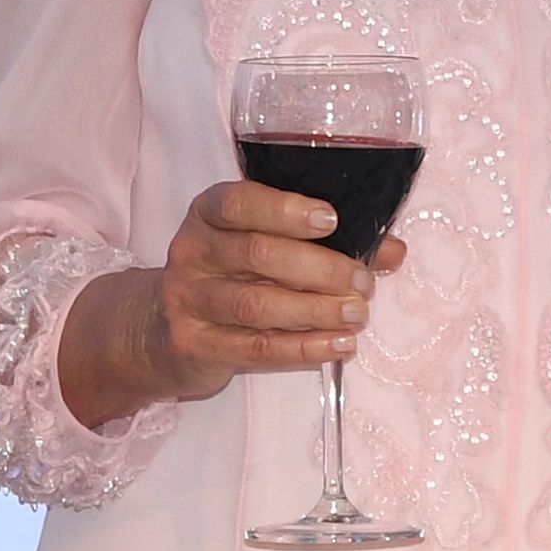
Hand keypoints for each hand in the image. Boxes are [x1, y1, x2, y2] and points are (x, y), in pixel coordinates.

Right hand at [59, 180, 405, 426]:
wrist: (157, 329)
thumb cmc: (226, 275)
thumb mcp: (261, 247)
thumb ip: (325, 244)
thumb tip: (393, 250)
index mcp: (209, 213)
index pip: (240, 202)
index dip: (286, 209)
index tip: (332, 220)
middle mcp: (192, 251)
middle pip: (257, 253)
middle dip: (320, 268)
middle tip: (363, 283)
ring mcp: (187, 299)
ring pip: (257, 305)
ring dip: (316, 310)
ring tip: (358, 315)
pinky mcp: (193, 344)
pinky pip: (255, 348)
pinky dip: (303, 348)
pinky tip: (338, 346)